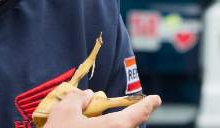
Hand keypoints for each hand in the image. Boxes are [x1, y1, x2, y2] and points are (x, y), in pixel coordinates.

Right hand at [44, 89, 160, 127]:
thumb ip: (77, 99)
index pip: (136, 114)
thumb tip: (86, 96)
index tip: (156, 99)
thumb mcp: (64, 112)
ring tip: (95, 122)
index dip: (147, 105)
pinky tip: (86, 127)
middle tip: (117, 113)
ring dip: (112, 127)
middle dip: (125, 120)